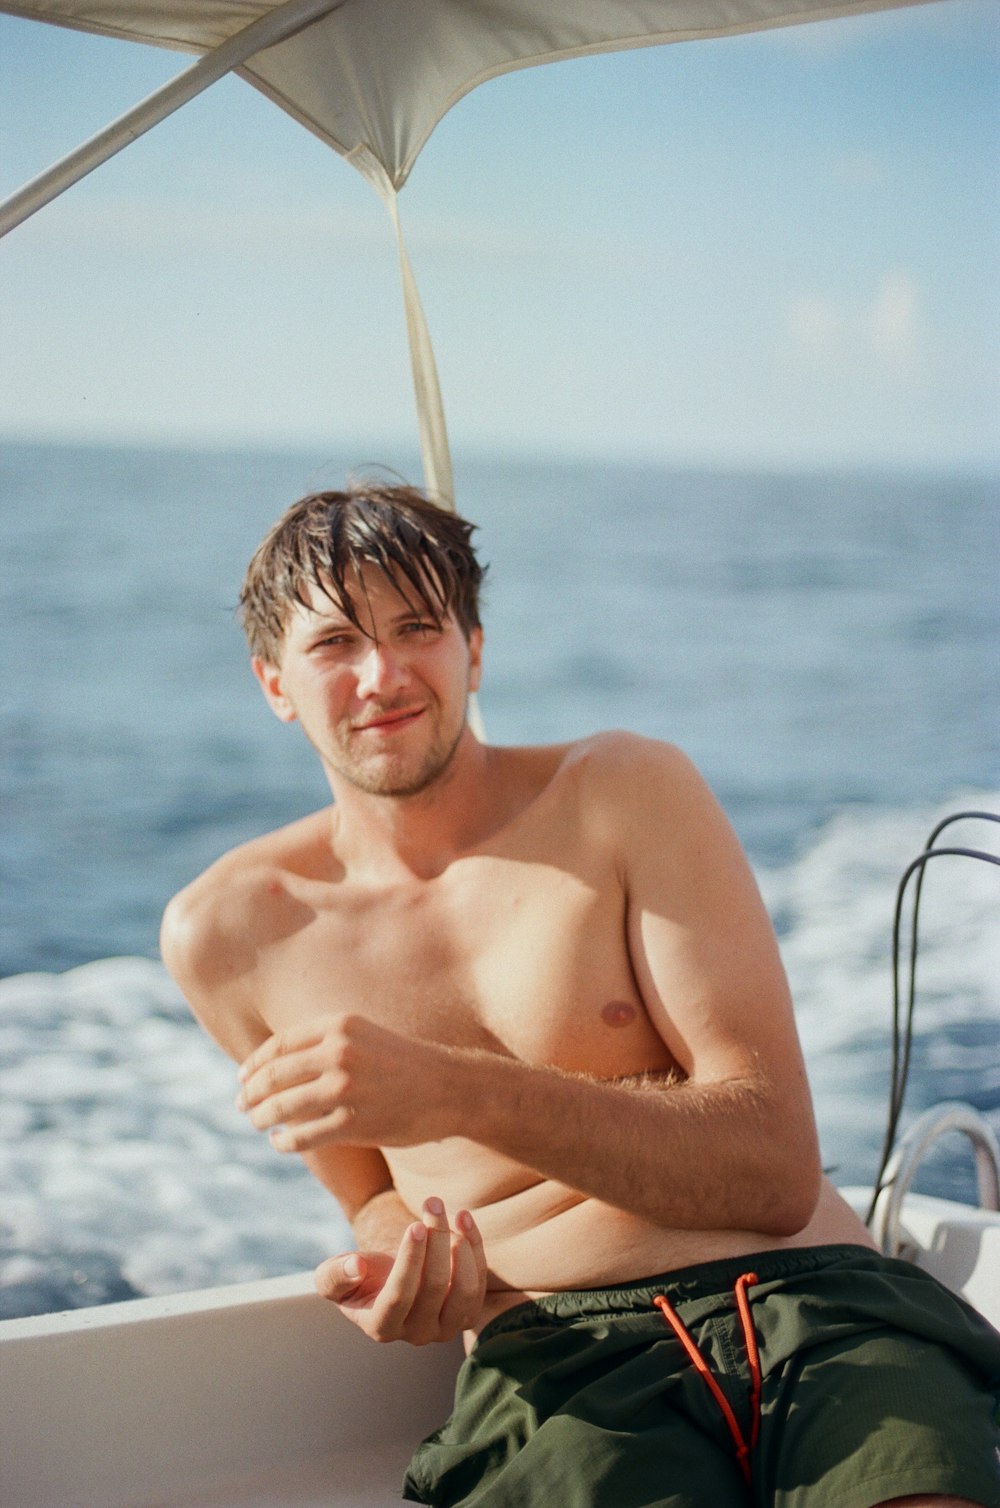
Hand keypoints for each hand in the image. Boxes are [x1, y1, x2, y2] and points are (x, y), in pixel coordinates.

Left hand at [236, 1015, 450, 1152]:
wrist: (449, 1087)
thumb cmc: (403, 1063)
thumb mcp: (364, 1035)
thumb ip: (324, 1042)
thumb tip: (274, 1062)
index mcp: (339, 1025)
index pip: (279, 1045)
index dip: (253, 1064)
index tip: (242, 1077)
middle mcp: (339, 1052)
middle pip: (274, 1075)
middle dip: (251, 1092)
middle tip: (240, 1104)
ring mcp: (347, 1088)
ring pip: (283, 1107)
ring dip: (262, 1118)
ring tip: (257, 1123)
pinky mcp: (354, 1122)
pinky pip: (303, 1136)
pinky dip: (284, 1142)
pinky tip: (280, 1142)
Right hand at [314, 1198, 486, 1344]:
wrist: (386, 1278)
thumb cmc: (358, 1275)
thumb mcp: (333, 1275)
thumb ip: (336, 1275)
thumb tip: (355, 1267)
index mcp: (381, 1327)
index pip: (399, 1296)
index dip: (409, 1261)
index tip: (414, 1225)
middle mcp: (417, 1334)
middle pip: (435, 1288)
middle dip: (437, 1240)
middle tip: (433, 1203)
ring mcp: (446, 1327)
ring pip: (465, 1290)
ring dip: (462, 1245)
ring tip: (451, 1212)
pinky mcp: (468, 1313)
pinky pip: (481, 1282)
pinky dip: (476, 1248)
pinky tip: (463, 1218)